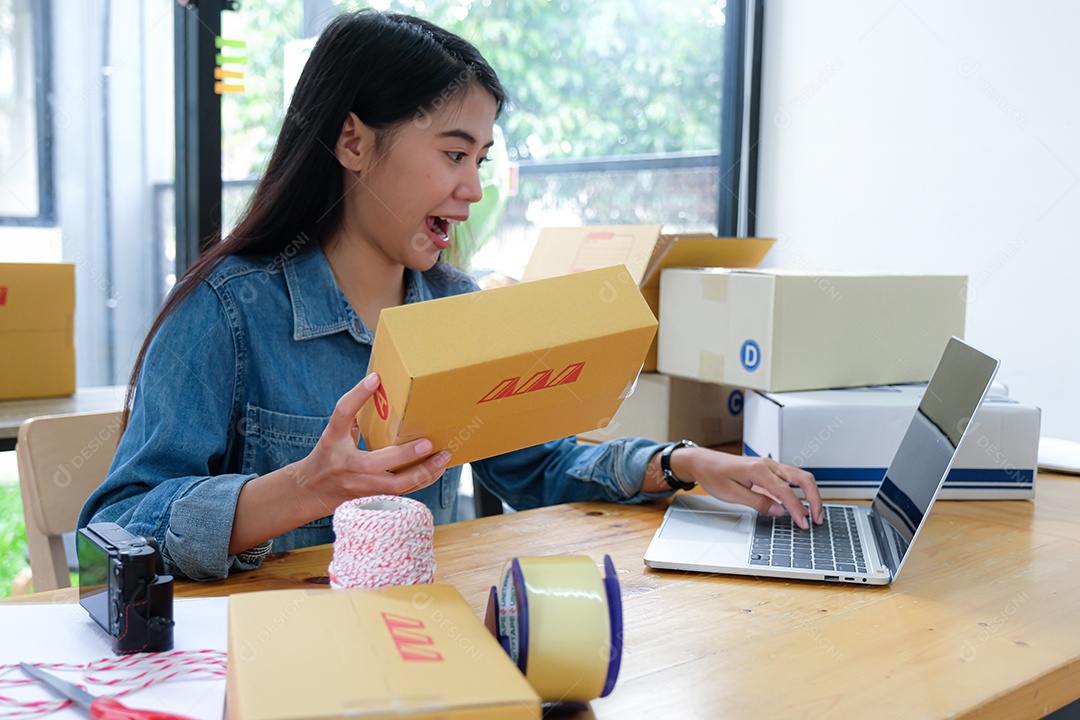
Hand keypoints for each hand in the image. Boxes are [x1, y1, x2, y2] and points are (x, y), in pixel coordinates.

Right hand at [294, 372, 450, 513]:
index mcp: (335, 442)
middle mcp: (347, 467)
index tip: (375, 379)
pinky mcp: (373, 499)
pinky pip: (401, 494)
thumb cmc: (329, 454)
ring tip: (443, 457)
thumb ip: (352, 411)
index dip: (356, 395)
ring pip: (394, 486)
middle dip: (404, 455)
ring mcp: (360, 488)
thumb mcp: (334, 431)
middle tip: (428, 443)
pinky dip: (421, 481)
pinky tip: (437, 469)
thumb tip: (377, 382)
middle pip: (374, 463)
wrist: (313, 490)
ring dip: (422, 472)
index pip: (342, 415)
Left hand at [650, 446, 823, 529]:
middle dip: (815, 498)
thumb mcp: (732, 494)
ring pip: (800, 477)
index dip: (797, 509)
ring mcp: (770, 465)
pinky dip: (800, 490)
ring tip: (814, 513)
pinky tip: (801, 503)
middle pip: (803, 478)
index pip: (786, 492)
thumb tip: (779, 511)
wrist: (703, 462)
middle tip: (818, 518)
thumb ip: (758, 502)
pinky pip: (790, 478)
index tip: (804, 524)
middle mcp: (768, 465)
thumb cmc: (714, 475)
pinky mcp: (768, 469)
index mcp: (759, 470)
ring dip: (810, 494)